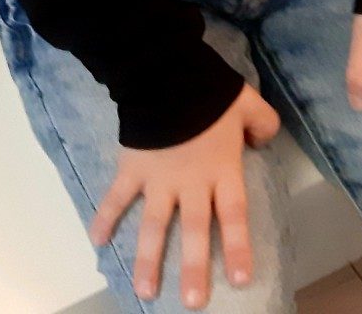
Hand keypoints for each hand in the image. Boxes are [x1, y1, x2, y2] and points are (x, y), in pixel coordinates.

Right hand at [89, 82, 280, 307]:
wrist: (165, 70)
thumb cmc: (208, 89)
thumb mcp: (247, 101)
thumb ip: (262, 123)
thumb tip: (265, 138)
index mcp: (220, 168)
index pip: (233, 215)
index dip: (236, 247)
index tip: (239, 279)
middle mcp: (189, 182)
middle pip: (193, 230)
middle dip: (193, 267)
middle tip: (192, 303)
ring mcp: (157, 178)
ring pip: (153, 225)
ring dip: (148, 259)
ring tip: (145, 291)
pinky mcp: (131, 167)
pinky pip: (116, 196)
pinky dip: (105, 217)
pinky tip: (97, 241)